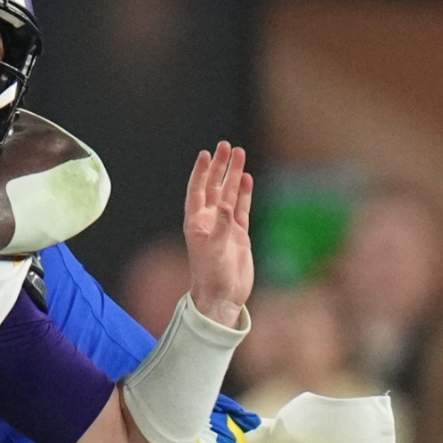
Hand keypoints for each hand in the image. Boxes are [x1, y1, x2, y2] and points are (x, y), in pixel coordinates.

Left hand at [184, 142, 253, 326]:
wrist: (223, 296)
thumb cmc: (212, 275)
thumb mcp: (214, 249)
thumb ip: (221, 226)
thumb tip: (226, 205)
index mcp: (195, 222)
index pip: (197, 190)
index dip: (201, 172)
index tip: (206, 153)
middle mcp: (209, 221)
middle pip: (213, 187)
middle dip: (219, 167)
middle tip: (226, 146)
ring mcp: (224, 226)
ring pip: (229, 194)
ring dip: (234, 176)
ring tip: (240, 154)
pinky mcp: (239, 234)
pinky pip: (242, 208)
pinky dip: (244, 194)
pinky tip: (247, 179)